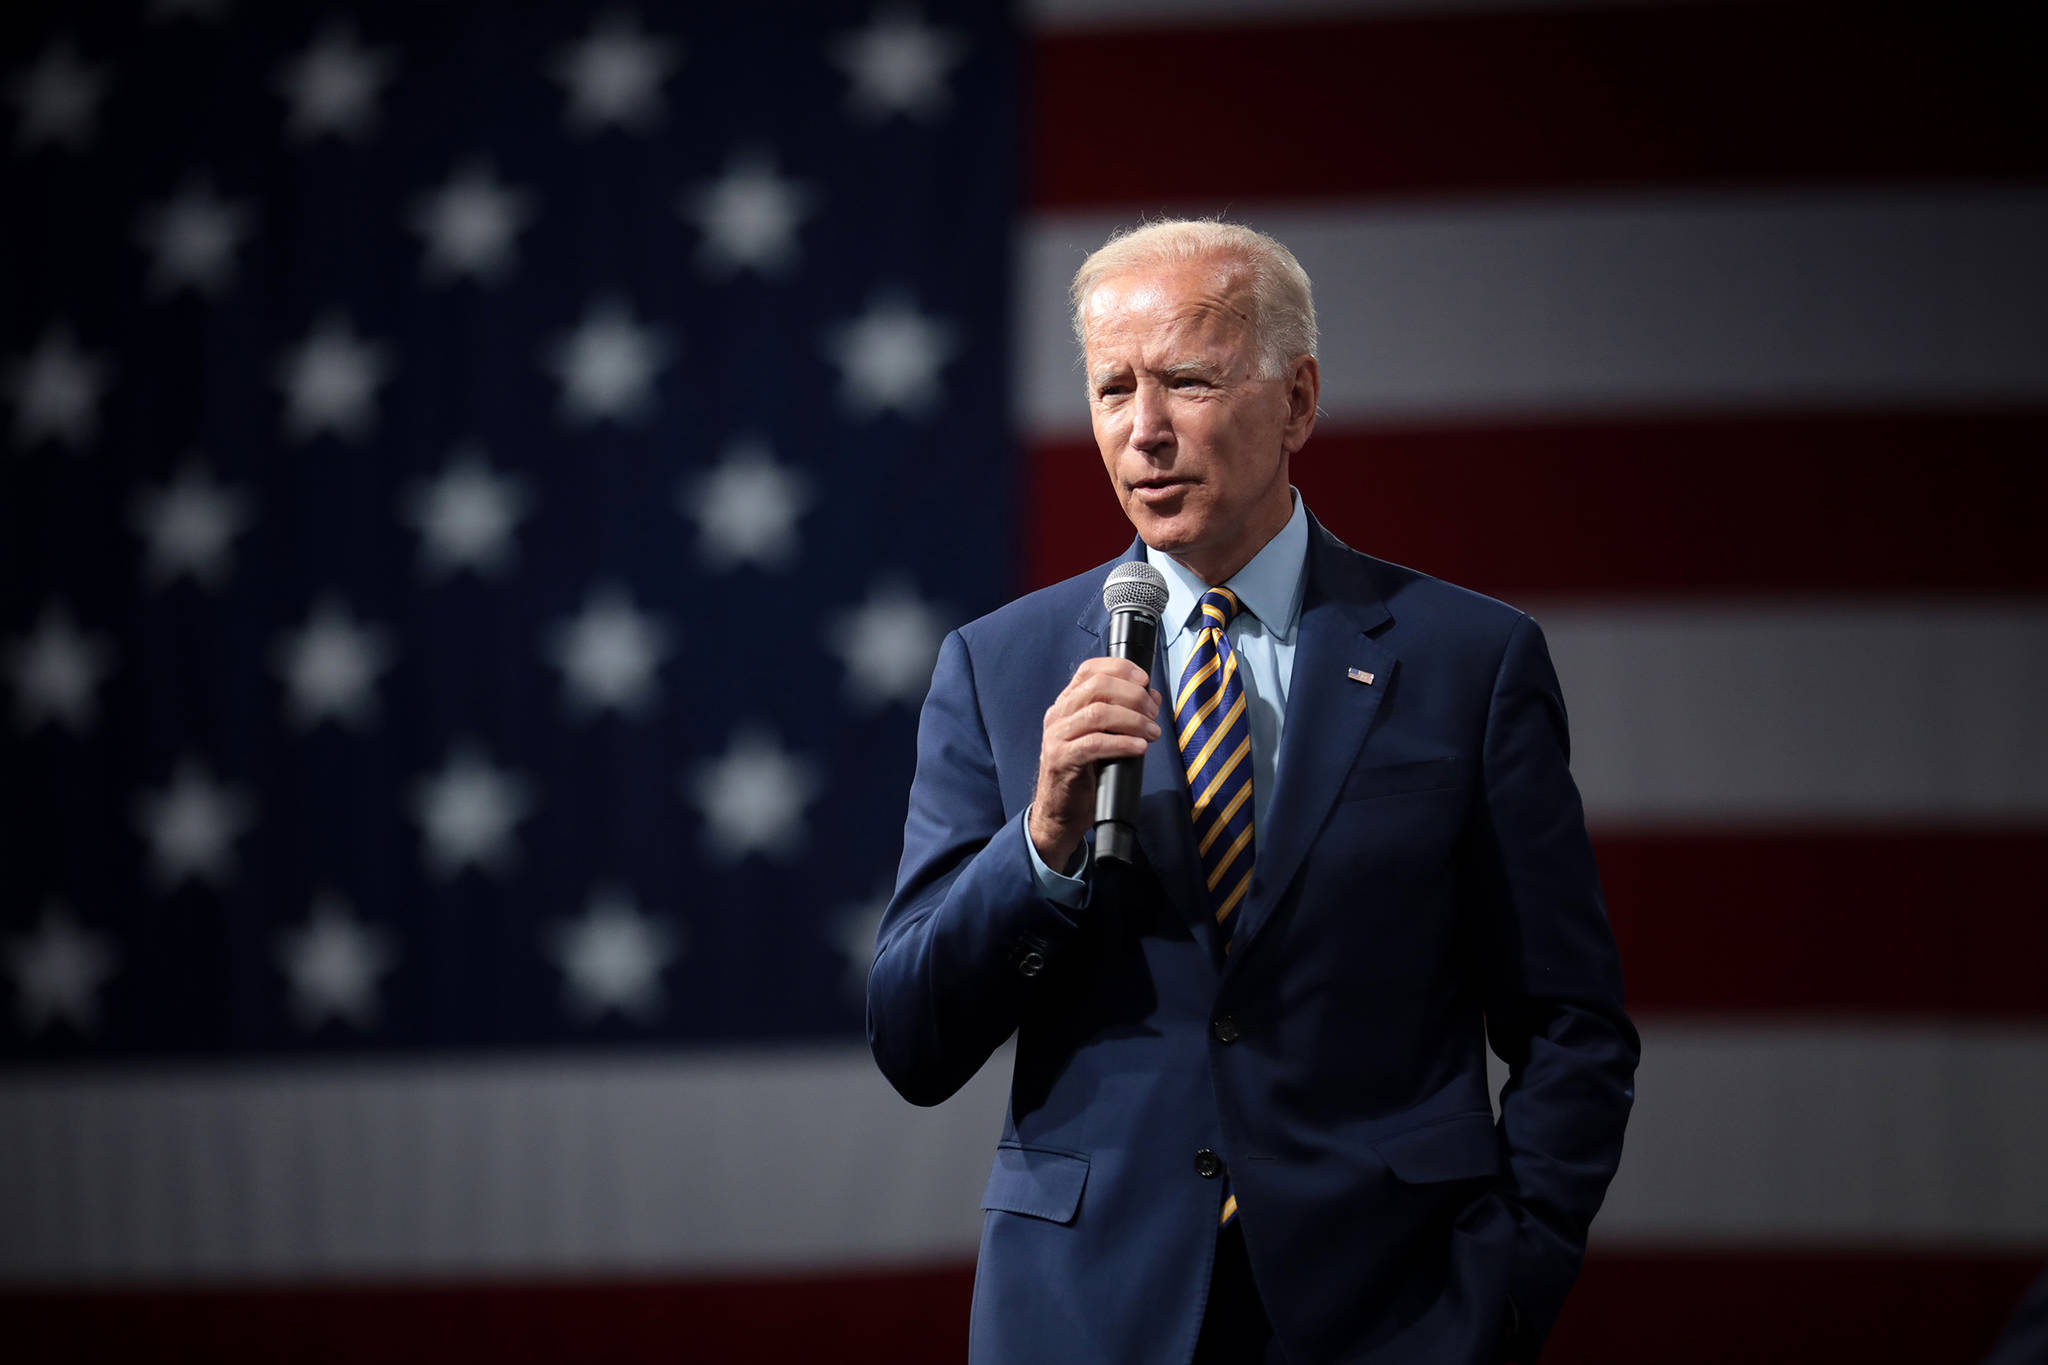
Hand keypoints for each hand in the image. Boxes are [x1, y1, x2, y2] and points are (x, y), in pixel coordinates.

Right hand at [1029, 658, 1161, 871]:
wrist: (1060, 812)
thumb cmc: (1084, 773)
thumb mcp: (1104, 737)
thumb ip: (1122, 715)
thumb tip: (1152, 697)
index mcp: (1066, 704)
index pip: (1089, 670)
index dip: (1120, 669)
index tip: (1145, 680)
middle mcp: (1058, 715)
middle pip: (1097, 687)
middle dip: (1133, 696)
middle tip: (1153, 713)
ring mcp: (1056, 736)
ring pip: (1097, 713)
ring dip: (1132, 720)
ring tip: (1151, 732)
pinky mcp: (1060, 759)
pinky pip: (1094, 744)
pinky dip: (1122, 743)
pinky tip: (1139, 748)